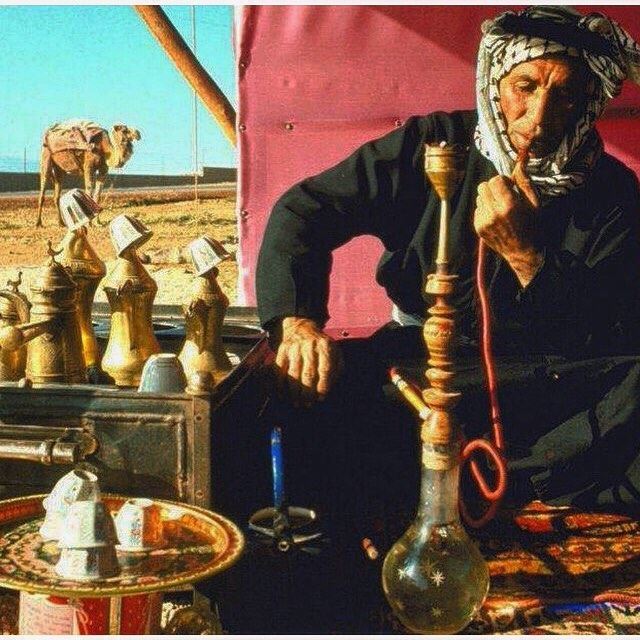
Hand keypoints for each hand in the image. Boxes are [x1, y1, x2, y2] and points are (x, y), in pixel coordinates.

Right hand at [274, 317, 342, 406]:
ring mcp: (294, 348)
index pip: (325, 369)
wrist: (301, 327)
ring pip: (293, 374)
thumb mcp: (334, 351)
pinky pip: (280, 370)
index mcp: (325, 346)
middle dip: (308, 393)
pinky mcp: (282, 350)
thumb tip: (330, 387)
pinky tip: (283, 394)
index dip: (323, 386)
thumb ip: (336, 368)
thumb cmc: (321, 345)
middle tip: (308, 404)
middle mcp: (309, 346)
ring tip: (297, 403)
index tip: (321, 397)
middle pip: (308, 374)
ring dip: (294, 392)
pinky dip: (280, 384)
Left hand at [474, 152, 542, 286]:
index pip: (494, 180)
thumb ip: (524, 181)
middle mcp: (493, 213)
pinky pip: (477, 210)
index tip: (510, 187)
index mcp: (509, 205)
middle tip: (504, 195)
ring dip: (488, 199)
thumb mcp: (534, 203)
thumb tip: (520, 162)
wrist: (524, 253)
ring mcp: (484, 222)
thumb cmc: (533, 226)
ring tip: (501, 208)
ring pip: (479, 198)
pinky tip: (496, 218)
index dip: (502, 181)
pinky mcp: (478, 228)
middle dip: (493, 187)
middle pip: (482, 186)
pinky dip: (485, 210)